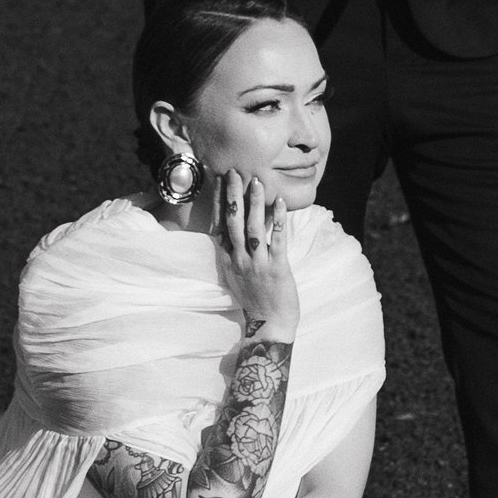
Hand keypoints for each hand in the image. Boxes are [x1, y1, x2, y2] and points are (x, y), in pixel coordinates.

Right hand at [210, 169, 298, 341]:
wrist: (269, 324)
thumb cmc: (255, 298)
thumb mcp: (237, 273)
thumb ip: (236, 251)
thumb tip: (240, 225)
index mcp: (228, 259)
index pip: (219, 225)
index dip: (218, 202)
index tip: (218, 182)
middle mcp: (239, 259)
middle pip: (233, 222)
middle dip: (233, 196)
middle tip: (234, 173)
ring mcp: (257, 264)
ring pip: (254, 228)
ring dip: (255, 204)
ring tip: (256, 182)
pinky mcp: (277, 269)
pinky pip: (277, 241)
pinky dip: (279, 221)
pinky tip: (280, 204)